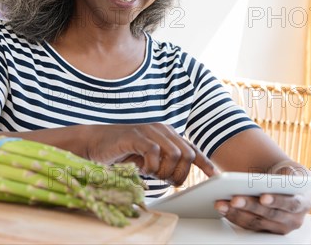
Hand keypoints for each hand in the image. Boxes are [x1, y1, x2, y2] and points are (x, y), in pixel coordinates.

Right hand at [85, 123, 218, 184]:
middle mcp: (162, 130)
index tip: (214, 175)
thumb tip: (178, 178)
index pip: (191, 149)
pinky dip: (151, 165)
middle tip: (165, 181)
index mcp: (168, 134)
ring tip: (151, 173)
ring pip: (174, 154)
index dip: (204, 162)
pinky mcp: (136, 135)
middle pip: (186, 154)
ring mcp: (149, 130)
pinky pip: (154, 152)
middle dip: (179, 173)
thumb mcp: (148, 159)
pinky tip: (141, 168)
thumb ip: (163, 163)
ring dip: (164, 170)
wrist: (96, 142)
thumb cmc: (123, 152)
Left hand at [214, 162, 310, 234]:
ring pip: (256, 222)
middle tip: (235, 198)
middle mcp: (292, 220)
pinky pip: (248, 225)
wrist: (291, 190)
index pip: (290, 204)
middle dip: (250, 206)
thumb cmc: (290, 179)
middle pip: (269, 215)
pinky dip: (234, 217)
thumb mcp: (295, 172)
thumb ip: (291, 173)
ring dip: (237, 213)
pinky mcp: (265, 230)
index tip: (263, 197)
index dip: (277, 201)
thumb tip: (286, 175)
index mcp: (302, 204)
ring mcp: (278, 227)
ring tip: (222, 203)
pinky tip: (223, 208)